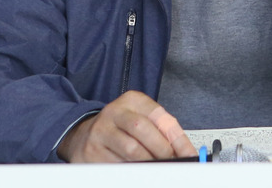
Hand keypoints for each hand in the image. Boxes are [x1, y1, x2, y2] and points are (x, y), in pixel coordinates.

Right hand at [57, 91, 196, 162]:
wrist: (83, 136)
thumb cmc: (121, 128)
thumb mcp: (141, 119)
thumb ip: (163, 131)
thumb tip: (185, 151)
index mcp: (131, 100)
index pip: (158, 115)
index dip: (176, 137)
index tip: (188, 153)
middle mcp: (114, 112)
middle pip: (141, 128)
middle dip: (161, 149)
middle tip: (172, 162)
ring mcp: (100, 131)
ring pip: (130, 149)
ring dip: (148, 162)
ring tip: (157, 167)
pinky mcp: (91, 151)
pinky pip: (117, 164)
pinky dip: (131, 170)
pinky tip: (138, 171)